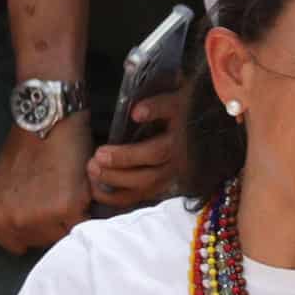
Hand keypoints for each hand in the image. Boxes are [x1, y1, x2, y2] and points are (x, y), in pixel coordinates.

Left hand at [0, 118, 91, 253]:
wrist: (48, 119)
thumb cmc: (29, 144)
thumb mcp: (4, 180)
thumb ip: (10, 207)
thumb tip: (30, 226)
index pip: (16, 244)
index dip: (34, 230)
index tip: (43, 215)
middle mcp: (9, 218)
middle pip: (41, 241)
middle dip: (53, 224)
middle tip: (59, 198)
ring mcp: (36, 216)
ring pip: (62, 235)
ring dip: (70, 219)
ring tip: (70, 193)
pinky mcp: (64, 209)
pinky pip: (82, 224)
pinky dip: (86, 210)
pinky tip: (81, 190)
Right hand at [88, 88, 184, 205]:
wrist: (202, 100)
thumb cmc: (172, 129)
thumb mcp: (157, 155)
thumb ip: (137, 167)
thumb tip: (100, 176)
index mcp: (169, 172)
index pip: (143, 191)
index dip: (116, 194)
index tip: (93, 187)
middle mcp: (179, 159)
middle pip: (149, 177)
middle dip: (117, 176)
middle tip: (91, 167)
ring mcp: (181, 133)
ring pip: (157, 152)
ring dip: (127, 155)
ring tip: (101, 153)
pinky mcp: (181, 105)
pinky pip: (167, 110)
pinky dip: (152, 111)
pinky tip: (136, 113)